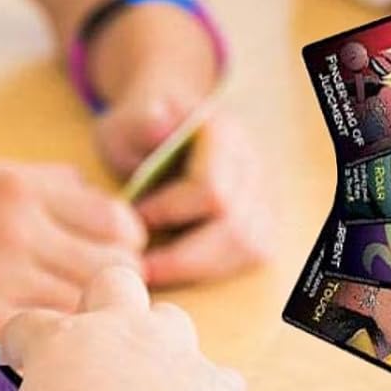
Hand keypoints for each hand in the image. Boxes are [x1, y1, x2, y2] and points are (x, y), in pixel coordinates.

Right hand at [0, 164, 145, 339]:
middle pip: (112, 272)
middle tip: (103, 301)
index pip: (117, 222)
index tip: (117, 255)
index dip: (128, 243)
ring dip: (89, 326)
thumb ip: (53, 187)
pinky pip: (45, 346)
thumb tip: (117, 213)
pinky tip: (45, 349)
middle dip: (117, 289)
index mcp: (19, 191)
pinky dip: (54, 351)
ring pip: (84, 315)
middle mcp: (13, 233)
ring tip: (79, 328)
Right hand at [0, 264, 243, 390]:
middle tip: (92, 337)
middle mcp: (118, 330)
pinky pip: (214, 379)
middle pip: (111, 281)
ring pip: (170, 317)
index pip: (28, 324)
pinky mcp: (214, 382)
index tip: (18, 359)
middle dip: (100, 300)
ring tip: (145, 379)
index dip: (18, 341)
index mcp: (61, 341)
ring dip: (158, 341)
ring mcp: (171, 350)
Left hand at [97, 104, 273, 285]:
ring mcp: (264, 192)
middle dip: (185, 257)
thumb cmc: (139, 130)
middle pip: (238, 229)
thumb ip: (137, 122)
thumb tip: (160, 124)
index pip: (212, 190)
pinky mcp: (264, 217)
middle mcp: (253, 164)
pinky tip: (177, 265)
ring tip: (156, 268)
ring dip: (201, 269)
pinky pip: (252, 255)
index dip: (169, 212)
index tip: (133, 219)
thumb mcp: (125, 121)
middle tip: (140, 266)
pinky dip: (214, 268)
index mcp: (224, 133)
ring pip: (251, 249)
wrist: (162, 127)